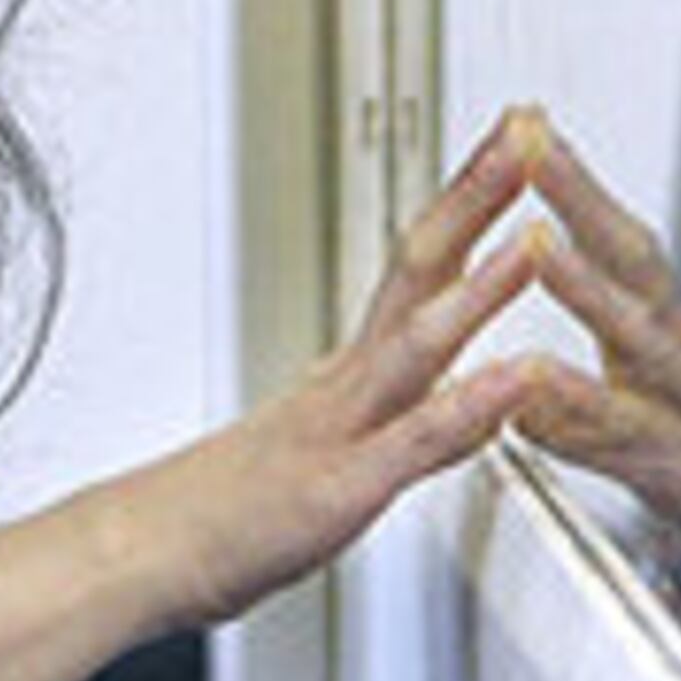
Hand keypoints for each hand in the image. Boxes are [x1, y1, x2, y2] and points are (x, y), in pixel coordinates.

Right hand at [141, 106, 554, 627]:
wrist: (144, 550)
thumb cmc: (234, 509)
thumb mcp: (342, 454)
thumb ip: (419, 425)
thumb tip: (473, 404)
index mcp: (353, 369)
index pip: (418, 260)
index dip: (467, 198)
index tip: (510, 141)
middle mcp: (349, 380)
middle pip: (417, 266)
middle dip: (476, 197)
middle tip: (525, 130)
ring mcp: (343, 427)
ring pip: (419, 341)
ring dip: (481, 286)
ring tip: (536, 237)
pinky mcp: (341, 486)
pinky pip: (415, 437)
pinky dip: (471, 402)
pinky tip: (518, 375)